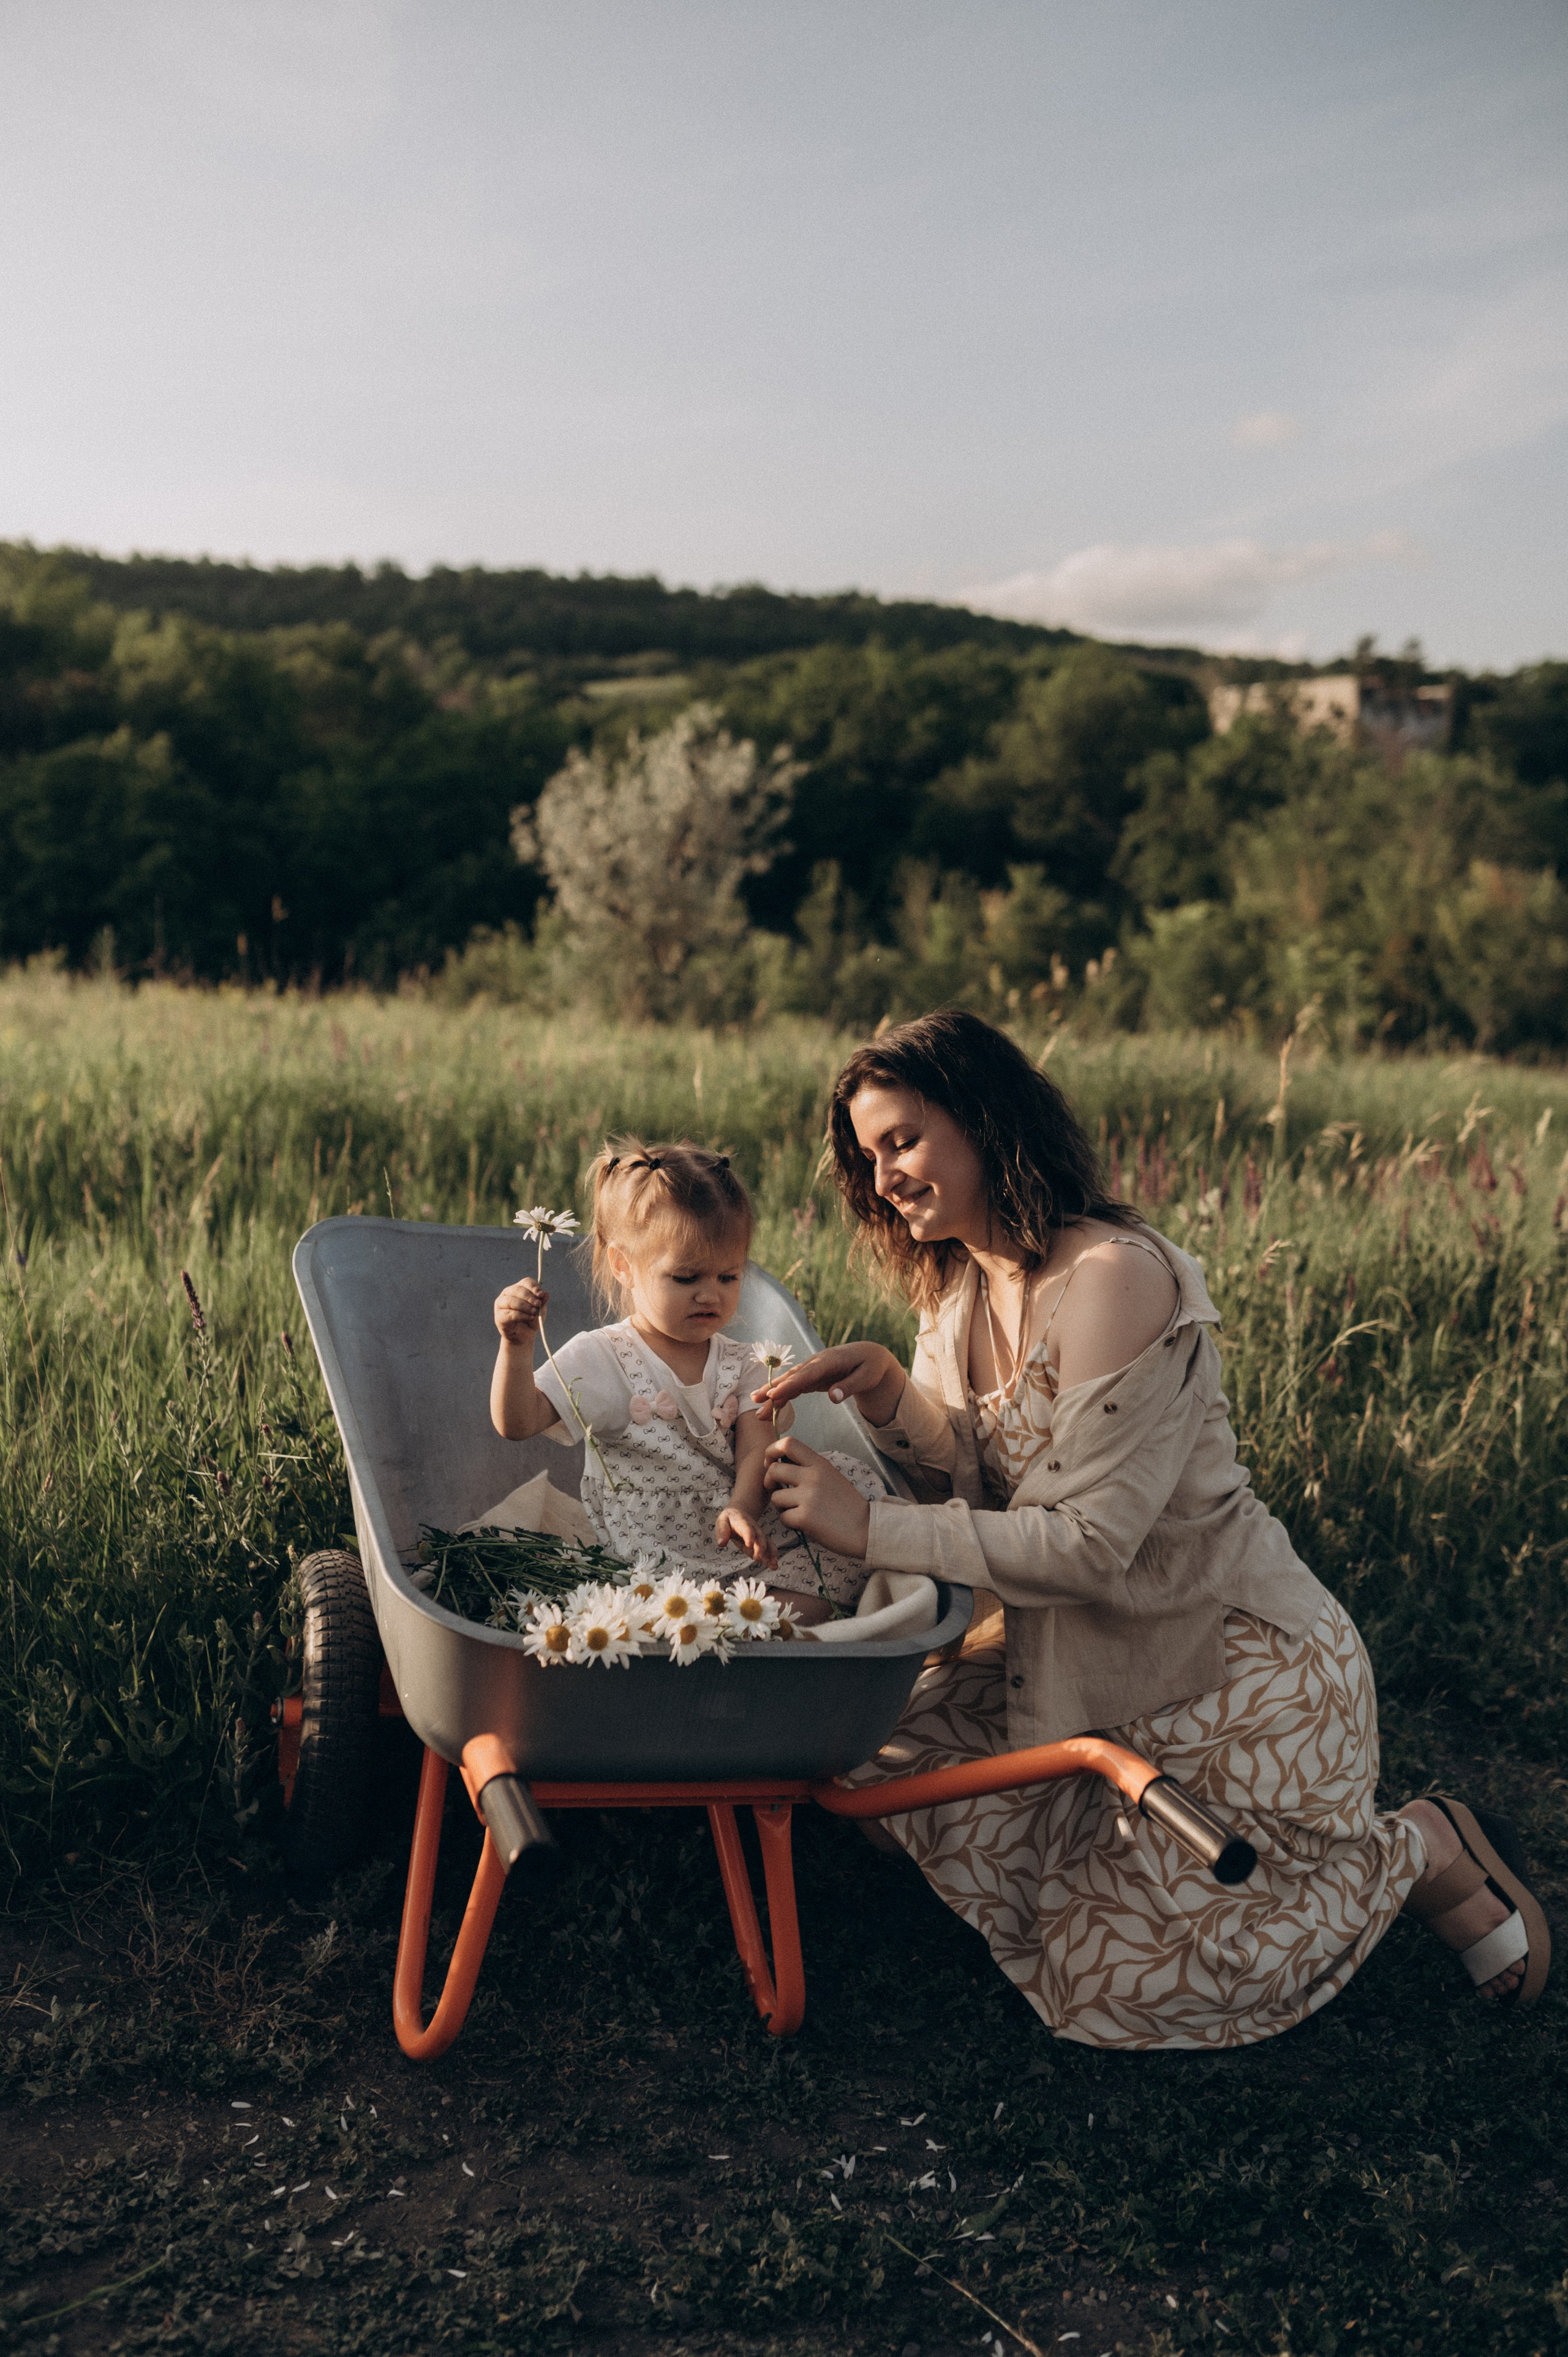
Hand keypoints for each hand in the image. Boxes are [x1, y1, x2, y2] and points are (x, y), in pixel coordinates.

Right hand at [494, 1279, 547, 1345]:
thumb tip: (545, 1294)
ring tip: (535, 1313)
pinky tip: (529, 1318)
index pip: (526, 1282)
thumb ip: (542, 1303)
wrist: (523, 1336)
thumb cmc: (531, 1319)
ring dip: (525, 1306)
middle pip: (518, 1289)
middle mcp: (508, 1293)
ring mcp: (501, 1304)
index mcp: (519, 1288)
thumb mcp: (540, 1311)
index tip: (541, 1294)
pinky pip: (510, 1313)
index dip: (533, 1287)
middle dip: (529, 1297)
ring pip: (512, 1301)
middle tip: (538, 1304)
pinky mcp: (499, 1316)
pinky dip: (522, 1315)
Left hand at [715, 1504, 777, 1569]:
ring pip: (767, 1544)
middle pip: (759, 1538)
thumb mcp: (722, 1521)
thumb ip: (721, 1531)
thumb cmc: (729, 1519)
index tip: (749, 1545)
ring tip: (773, 1565)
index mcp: (743, 1522)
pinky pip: (767, 1549)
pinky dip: (771, 1557)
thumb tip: (721, 1544)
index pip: (747, 1528)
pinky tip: (774, 1566)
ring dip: (770, 1554)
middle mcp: (754, 1528)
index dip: (749, 1536)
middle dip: (760, 1548)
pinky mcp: (760, 1543)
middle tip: (758, 1558)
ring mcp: (758, 1535)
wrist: (739, 1514)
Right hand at [753, 1340, 902, 1427]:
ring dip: (772, 1392)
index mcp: (830, 1360)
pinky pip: (794, 1386)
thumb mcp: (867, 1377)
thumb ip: (849, 1387)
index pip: (807, 1373)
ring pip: (789, 1381)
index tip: (774, 1395)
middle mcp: (816, 1362)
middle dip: (773, 1388)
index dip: (790, 1384)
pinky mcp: (811, 1376)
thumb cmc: (871, 1366)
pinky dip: (781, 1394)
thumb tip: (833, 1398)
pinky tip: (769, 1403)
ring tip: (755, 1405)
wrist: (869, 1355)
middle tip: (756, 1401)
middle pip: (792, 1376)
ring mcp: (812, 1369)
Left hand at [763, 1435, 870, 1558]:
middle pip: (773, 1470)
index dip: (772, 1451)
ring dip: (781, 1506)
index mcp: (820, 1464)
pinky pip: (783, 1518)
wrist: (866, 1529)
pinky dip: (789, 1523)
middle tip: (777, 1490)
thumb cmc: (847, 1505)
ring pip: (775, 1497)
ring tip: (796, 1510)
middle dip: (769, 1482)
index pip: (788, 1443)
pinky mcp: (805, 1517)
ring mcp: (808, 1497)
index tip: (771, 1463)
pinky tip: (803, 1524)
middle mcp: (813, 1476)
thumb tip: (782, 1463)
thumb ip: (810, 1468)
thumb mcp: (831, 1477)